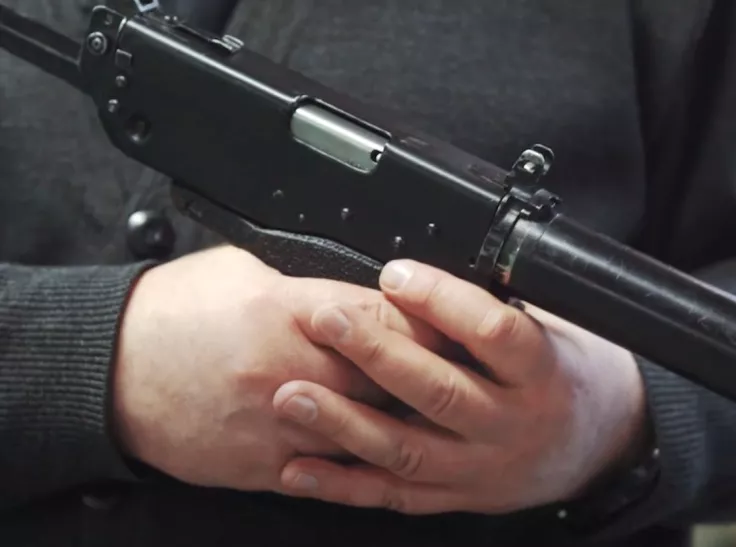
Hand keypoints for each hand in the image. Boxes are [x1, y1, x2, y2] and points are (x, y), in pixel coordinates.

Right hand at [112, 246, 443, 491]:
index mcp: (287, 309)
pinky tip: (388, 452)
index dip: (429, 321)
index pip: (383, 316)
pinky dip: (362, 461)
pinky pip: (331, 469)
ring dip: (405, 421)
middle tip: (469, 374)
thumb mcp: (244, 270)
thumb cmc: (170, 316)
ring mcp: (279, 421)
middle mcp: (289, 367)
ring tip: (442, 417)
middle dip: (430, 373)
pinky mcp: (265, 463)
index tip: (458, 325)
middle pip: (387, 374)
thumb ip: (307, 281)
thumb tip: (358, 288)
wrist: (106, 372)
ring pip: (369, 428)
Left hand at [272, 259, 648, 514]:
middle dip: (377, 356)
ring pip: (409, 450)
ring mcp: (482, 468)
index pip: (492, 332)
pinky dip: (343, 485)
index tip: (395, 274)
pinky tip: (298, 468)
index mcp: (541, 372)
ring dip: (346, 423)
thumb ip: (493, 308)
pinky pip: (396, 496)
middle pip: (440, 392)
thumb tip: (420, 272)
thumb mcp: (551, 329)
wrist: (598, 445)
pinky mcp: (459, 498)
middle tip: (326, 322)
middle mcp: (512, 424)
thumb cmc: (564, 374)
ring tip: (293, 395)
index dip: (441, 301)